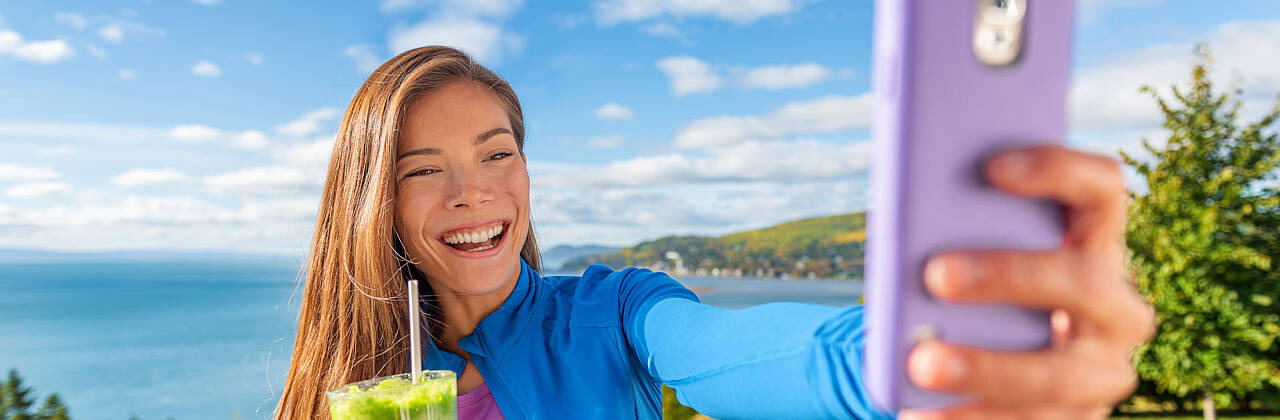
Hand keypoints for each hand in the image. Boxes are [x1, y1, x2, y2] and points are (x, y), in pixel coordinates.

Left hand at [899, 146, 1156, 419]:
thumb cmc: (986, 300)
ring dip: (986, 366)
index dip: (1057, 170)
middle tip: (935, 274)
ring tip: (920, 362)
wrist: (1011, 381)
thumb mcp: (984, 262)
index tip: (992, 167)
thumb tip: (906, 221)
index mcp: (1097, 246)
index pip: (1102, 190)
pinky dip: (969, 418)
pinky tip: (919, 414)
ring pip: (1058, 372)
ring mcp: (1102, 372)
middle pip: (1083, 280)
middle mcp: (1117, 309)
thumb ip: (963, 236)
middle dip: (1008, 275)